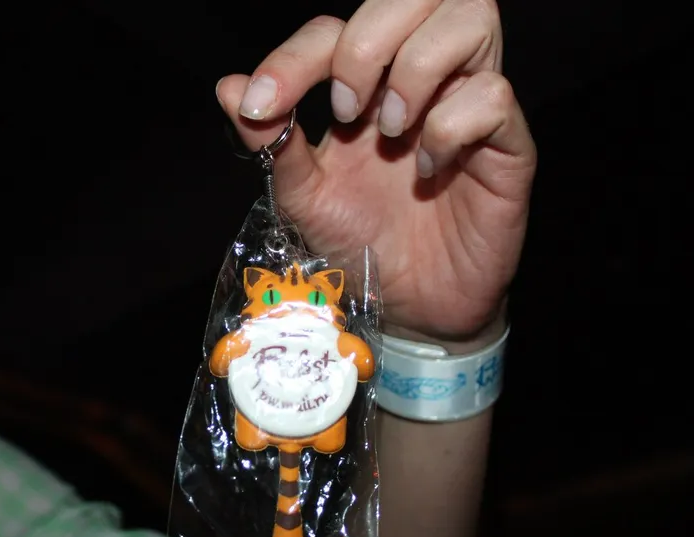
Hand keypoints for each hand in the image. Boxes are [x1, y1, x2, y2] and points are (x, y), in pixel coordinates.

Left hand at [216, 0, 535, 348]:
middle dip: (366, 43)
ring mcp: (468, 104)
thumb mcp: (304, 196)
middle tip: (346, 112)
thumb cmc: (360, 245)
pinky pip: (494, 95)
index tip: (262, 103)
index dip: (295, 56)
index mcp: (368, 85)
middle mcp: (422, 80)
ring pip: (471, 17)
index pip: (337, 30)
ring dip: (417, 69)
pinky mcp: (507, 145)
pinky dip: (452, 125)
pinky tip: (429, 169)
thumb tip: (228, 87)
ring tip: (391, 133)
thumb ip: (272, 142)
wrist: (409, 308)